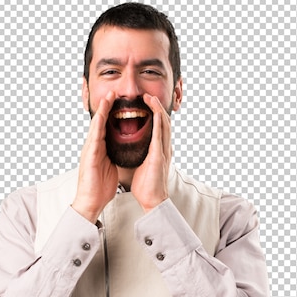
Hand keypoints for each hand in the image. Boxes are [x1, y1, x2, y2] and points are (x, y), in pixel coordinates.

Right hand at [72, 91, 117, 222]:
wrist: (91, 202)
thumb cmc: (100, 187)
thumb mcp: (112, 166)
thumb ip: (115, 155)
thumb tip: (124, 148)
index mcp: (100, 149)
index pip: (106, 127)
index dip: (111, 114)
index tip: (119, 101)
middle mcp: (93, 147)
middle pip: (100, 122)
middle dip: (106, 106)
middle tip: (113, 92)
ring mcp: (89, 150)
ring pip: (96, 126)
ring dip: (101, 111)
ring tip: (108, 97)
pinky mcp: (89, 156)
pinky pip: (94, 138)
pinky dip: (97, 126)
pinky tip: (101, 116)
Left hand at [130, 93, 172, 212]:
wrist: (152, 201)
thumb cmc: (146, 186)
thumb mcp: (142, 165)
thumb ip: (141, 154)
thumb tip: (133, 148)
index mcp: (158, 150)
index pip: (158, 127)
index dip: (153, 113)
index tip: (146, 103)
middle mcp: (164, 148)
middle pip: (163, 122)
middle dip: (156, 107)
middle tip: (148, 95)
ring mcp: (163, 152)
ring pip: (163, 125)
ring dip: (158, 109)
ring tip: (150, 98)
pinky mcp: (159, 157)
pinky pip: (159, 136)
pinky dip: (158, 123)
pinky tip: (156, 112)